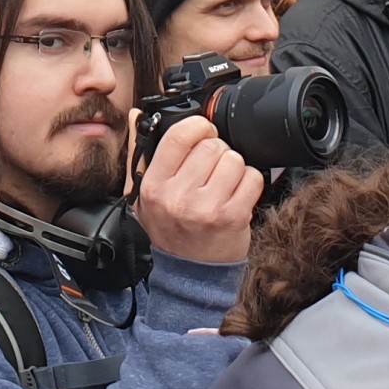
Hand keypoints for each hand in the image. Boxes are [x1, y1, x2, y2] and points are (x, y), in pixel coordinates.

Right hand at [133, 112, 262, 266]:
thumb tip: (136, 116)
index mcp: (155, 186)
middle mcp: (179, 197)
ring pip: (234, 159)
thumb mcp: (143, 194)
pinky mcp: (234, 217)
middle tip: (211, 169)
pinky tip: (236, 194)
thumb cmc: (168, 229)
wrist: (189, 273)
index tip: (202, 132)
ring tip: (222, 183)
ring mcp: (208, 208)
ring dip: (233, 167)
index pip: (178, 136)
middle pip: (211, 145)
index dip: (197, 126)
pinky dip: (249, 182)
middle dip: (216, 151)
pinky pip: (252, 178)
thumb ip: (139, 152)